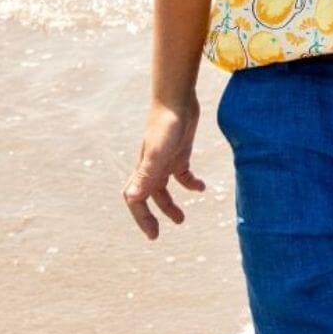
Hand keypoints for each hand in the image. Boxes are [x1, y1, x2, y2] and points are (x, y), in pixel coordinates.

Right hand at [123, 93, 206, 239]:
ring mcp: (165, 159)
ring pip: (163, 187)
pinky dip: (190, 182)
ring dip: (170, 204)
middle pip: (147, 196)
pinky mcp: (179, 151)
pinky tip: (201, 188)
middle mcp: (152, 166)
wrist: (177, 99)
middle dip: (151, 215)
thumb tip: (130, 198)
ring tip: (181, 219)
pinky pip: (182, 173)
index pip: (135, 199)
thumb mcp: (158, 152)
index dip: (142, 218)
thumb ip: (146, 175)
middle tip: (159, 233)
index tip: (153, 234)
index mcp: (144, 169)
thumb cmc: (167, 124)